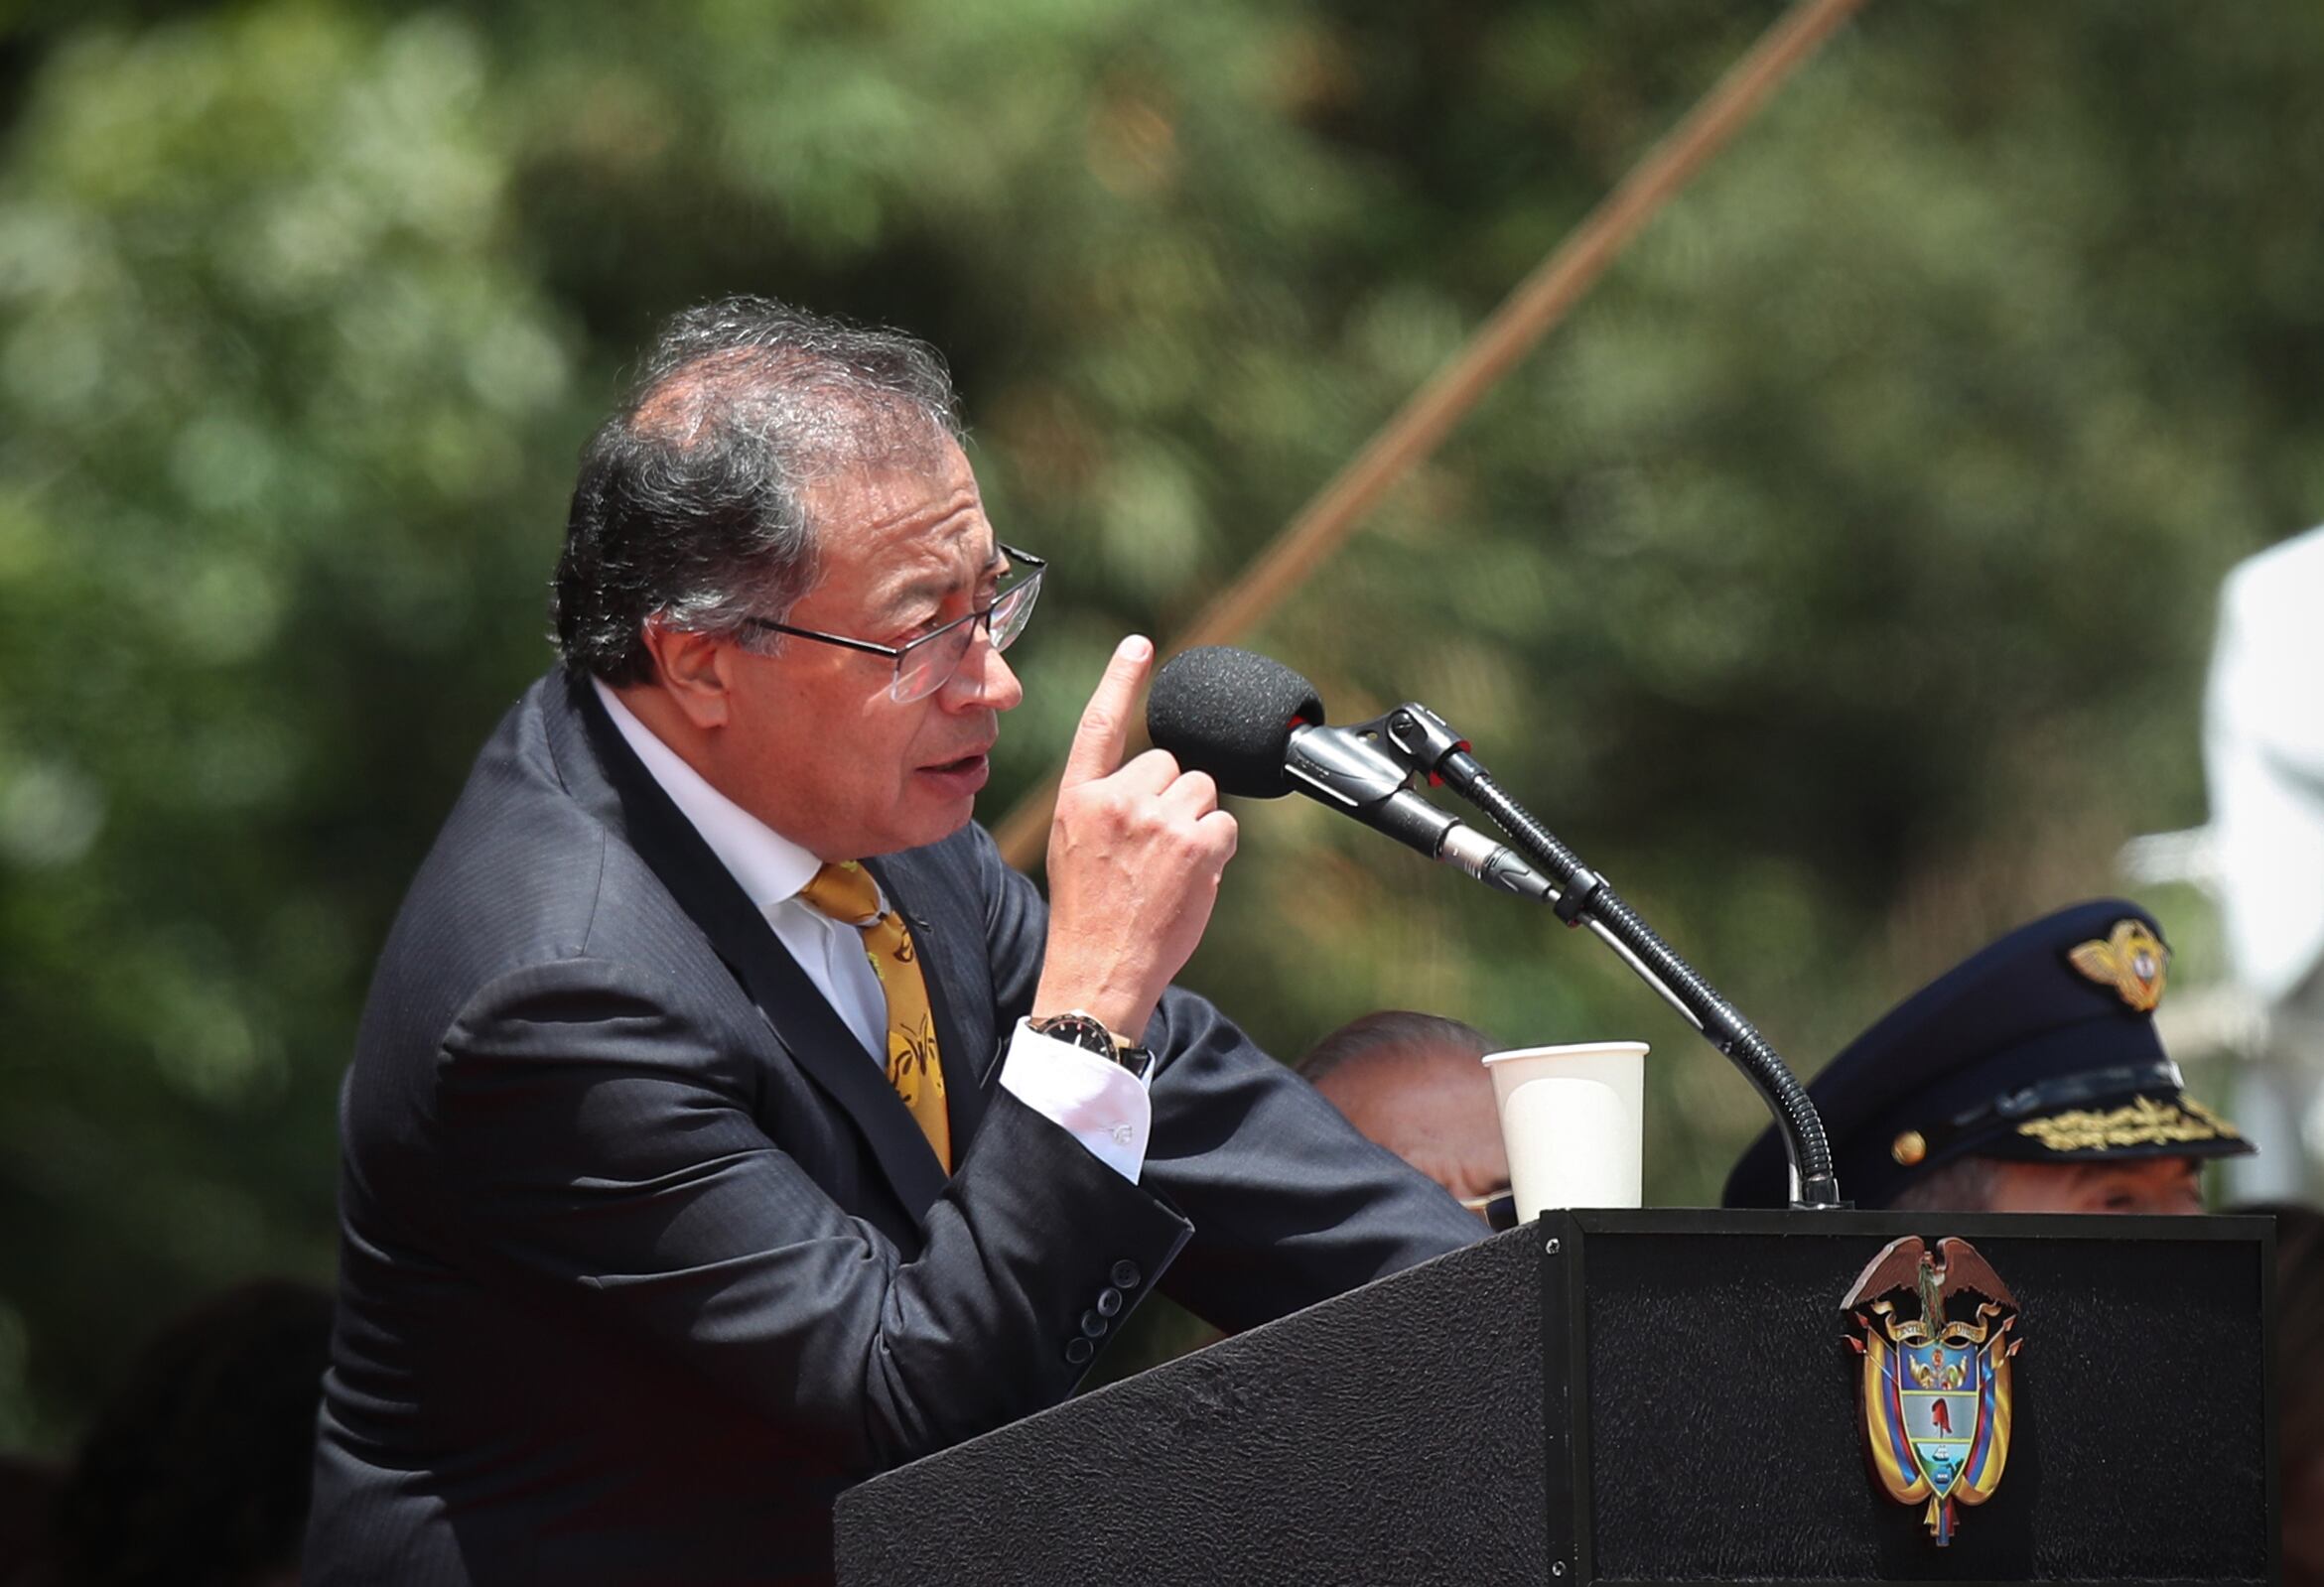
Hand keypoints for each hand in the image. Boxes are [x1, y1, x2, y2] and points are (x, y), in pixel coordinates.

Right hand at [1033, 635, 1238, 1039]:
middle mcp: (1116, 799)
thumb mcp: (1075, 843)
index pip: (1101, 724)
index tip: (1139, 644)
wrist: (1098, 969)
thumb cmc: (1089, 912)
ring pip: (1203, 791)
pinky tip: (1189, 879)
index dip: (1121, 680)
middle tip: (1152, 849)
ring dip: (1196, 822)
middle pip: (1171, 763)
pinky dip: (1216, 851)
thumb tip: (1161, 774)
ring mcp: (1157, 820)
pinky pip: (1225, 826)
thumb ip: (1107, 801)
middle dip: (1172, 798)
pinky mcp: (1195, 844)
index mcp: (1078, 797)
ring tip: (1168, 867)